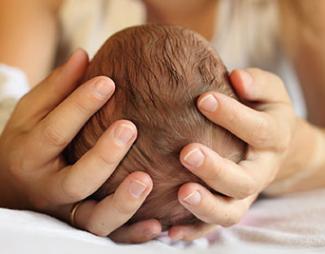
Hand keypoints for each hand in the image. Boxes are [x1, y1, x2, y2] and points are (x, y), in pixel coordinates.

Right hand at [0, 49, 160, 242]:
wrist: (14, 186)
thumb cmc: (29, 143)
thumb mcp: (31, 115)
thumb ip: (56, 88)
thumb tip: (83, 54)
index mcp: (32, 155)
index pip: (56, 130)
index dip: (80, 105)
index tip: (109, 81)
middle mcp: (49, 189)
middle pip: (76, 179)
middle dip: (103, 155)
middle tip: (129, 127)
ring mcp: (68, 213)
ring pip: (94, 219)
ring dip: (122, 203)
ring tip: (147, 180)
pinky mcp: (84, 228)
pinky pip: (109, 238)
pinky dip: (133, 235)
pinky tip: (157, 225)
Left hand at [169, 68, 295, 240]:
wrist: (268, 143)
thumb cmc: (261, 110)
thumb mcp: (268, 92)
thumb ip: (256, 83)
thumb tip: (237, 77)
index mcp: (272, 139)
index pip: (258, 130)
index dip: (232, 117)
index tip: (203, 100)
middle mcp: (260, 171)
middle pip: (243, 181)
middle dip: (215, 169)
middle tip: (187, 153)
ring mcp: (243, 194)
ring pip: (230, 211)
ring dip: (205, 206)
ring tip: (181, 193)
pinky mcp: (227, 206)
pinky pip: (211, 226)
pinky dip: (192, 230)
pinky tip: (169, 229)